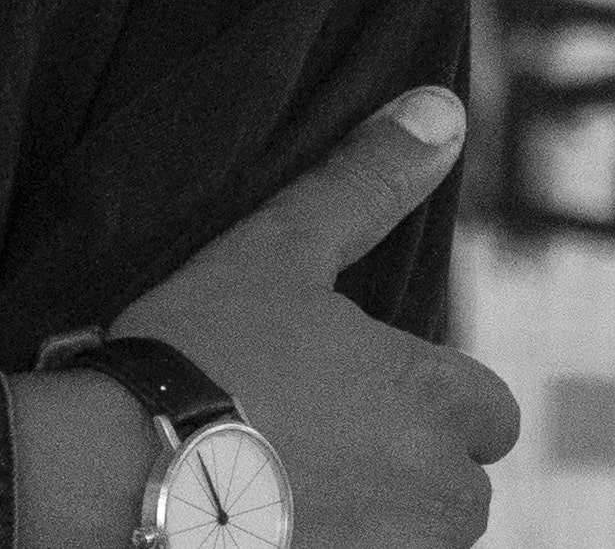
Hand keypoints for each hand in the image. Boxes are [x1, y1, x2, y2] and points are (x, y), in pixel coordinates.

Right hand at [115, 86, 520, 546]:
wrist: (126, 470)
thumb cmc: (206, 347)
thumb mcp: (280, 245)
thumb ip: (368, 181)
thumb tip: (441, 107)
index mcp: (434, 401)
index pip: (488, 408)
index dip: (430, 392)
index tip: (358, 381)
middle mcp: (440, 496)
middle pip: (458, 483)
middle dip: (406, 462)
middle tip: (312, 428)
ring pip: (417, 534)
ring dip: (377, 512)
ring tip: (289, 476)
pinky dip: (339, 538)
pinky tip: (275, 518)